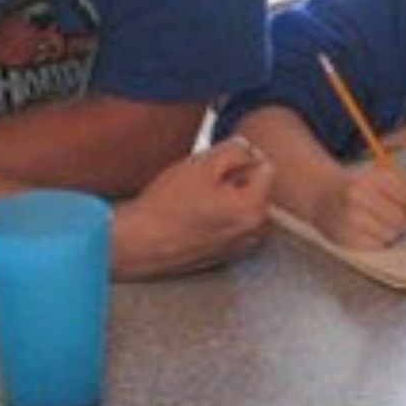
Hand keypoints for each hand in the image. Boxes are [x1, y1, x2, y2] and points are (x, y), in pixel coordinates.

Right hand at [112, 137, 274, 278]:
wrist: (139, 242)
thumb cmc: (168, 204)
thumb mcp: (203, 164)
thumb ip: (236, 150)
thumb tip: (251, 150)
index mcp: (254, 208)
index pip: (265, 167)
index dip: (240, 159)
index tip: (214, 167)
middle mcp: (253, 232)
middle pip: (257, 188)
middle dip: (236, 180)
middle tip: (203, 184)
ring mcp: (240, 247)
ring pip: (244, 207)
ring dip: (229, 199)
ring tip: (198, 202)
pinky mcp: (225, 255)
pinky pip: (232, 225)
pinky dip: (220, 218)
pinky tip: (194, 217)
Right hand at [312, 161, 405, 249]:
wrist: (320, 193)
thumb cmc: (359, 186)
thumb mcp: (382, 176)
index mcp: (372, 177)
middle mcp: (358, 196)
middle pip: (401, 219)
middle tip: (404, 224)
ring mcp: (348, 218)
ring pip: (389, 235)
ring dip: (393, 234)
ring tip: (383, 226)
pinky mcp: (343, 237)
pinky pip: (375, 247)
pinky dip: (378, 242)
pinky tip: (371, 233)